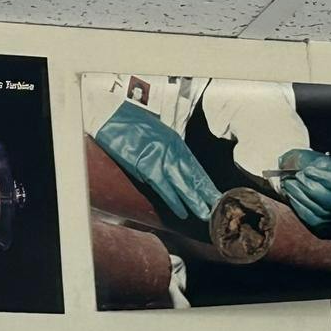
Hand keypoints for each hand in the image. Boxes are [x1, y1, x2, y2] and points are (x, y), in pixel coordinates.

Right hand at [93, 100, 217, 221]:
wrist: (113, 117)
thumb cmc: (131, 125)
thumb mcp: (156, 135)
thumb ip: (166, 151)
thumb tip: (173, 168)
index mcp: (175, 143)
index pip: (195, 167)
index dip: (205, 183)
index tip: (215, 196)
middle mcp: (172, 150)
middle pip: (193, 176)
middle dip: (205, 194)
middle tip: (217, 208)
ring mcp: (160, 158)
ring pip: (182, 184)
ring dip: (194, 201)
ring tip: (205, 214)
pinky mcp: (147, 167)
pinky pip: (164, 188)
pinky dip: (174, 201)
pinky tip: (182, 211)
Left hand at [276, 149, 330, 230]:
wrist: (307, 180)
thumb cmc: (315, 169)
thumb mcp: (318, 160)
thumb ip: (315, 162)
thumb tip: (305, 167)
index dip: (323, 177)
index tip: (307, 170)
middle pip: (329, 200)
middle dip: (309, 187)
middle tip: (296, 176)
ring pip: (318, 210)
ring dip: (299, 195)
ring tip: (289, 183)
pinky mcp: (322, 223)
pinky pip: (309, 217)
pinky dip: (297, 204)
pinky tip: (290, 194)